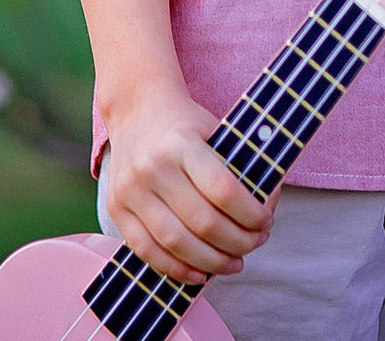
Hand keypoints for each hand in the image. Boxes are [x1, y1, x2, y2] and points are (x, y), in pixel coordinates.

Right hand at [99, 83, 275, 284]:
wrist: (137, 110)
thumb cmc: (186, 125)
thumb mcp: (217, 130)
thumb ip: (241, 165)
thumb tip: (269, 205)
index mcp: (182, 143)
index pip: (223, 190)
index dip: (250, 214)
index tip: (266, 221)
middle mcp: (152, 167)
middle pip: (201, 222)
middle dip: (237, 242)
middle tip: (255, 242)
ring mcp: (130, 190)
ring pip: (174, 242)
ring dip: (210, 262)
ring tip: (233, 263)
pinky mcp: (116, 209)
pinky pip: (146, 250)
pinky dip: (175, 268)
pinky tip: (199, 273)